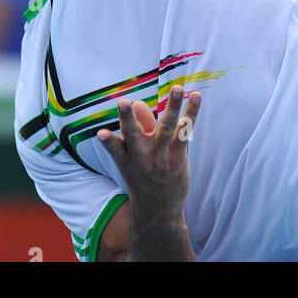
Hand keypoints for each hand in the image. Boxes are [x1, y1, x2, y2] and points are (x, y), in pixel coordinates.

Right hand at [97, 84, 201, 219]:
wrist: (159, 209)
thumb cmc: (143, 176)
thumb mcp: (132, 157)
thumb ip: (138, 129)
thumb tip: (138, 103)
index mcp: (125, 157)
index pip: (114, 147)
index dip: (107, 141)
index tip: (101, 134)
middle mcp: (141, 156)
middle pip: (134, 134)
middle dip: (128, 118)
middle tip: (123, 102)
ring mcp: (160, 156)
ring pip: (166, 127)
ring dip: (171, 106)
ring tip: (176, 87)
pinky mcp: (178, 156)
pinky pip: (185, 131)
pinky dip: (191, 113)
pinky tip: (196, 96)